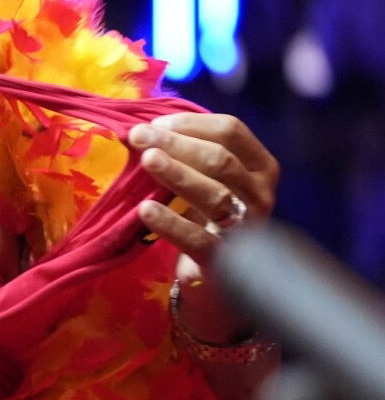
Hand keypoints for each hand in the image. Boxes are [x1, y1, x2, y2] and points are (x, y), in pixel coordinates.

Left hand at [128, 112, 279, 338]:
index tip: (154, 123)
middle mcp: (260, 194)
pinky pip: (197, 239)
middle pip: (221, 160)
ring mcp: (246, 228)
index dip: (191, 124)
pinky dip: (170, 223)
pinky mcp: (223, 260)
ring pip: (215, 195)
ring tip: (146, 160)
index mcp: (259, 166)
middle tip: (139, 136)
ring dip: (178, 174)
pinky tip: (145, 209)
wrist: (216, 276)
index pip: (231, 131)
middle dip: (177, 144)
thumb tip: (140, 126)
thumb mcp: (204, 179)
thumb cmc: (205, 215)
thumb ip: (184, 153)